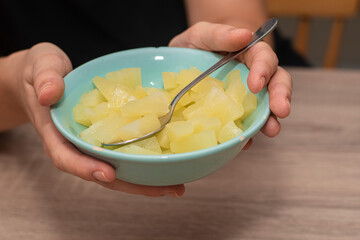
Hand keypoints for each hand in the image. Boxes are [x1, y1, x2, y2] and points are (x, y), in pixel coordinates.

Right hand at [13, 42, 183, 196]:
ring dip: (145, 181)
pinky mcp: (107, 137)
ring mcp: (93, 144)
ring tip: (176, 187)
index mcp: (56, 133)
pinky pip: (125, 153)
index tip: (108, 174)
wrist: (47, 75)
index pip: (67, 157)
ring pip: (117, 169)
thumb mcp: (41, 65)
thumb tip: (49, 94)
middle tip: (168, 190)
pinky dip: (145, 162)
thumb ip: (45, 78)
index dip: (86, 169)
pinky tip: (168, 163)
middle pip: (101, 174)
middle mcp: (76, 145)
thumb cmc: (41, 69)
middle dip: (132, 186)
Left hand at [169, 22, 291, 148]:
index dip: (263, 70)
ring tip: (272, 131)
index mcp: (248, 52)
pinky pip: (247, 123)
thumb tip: (243, 35)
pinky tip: (245, 142)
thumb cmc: (198, 45)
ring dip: (271, 119)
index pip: (263, 58)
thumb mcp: (202, 34)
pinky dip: (247, 133)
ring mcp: (247, 96)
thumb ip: (220, 34)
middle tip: (281, 110)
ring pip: (266, 106)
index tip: (256, 84)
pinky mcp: (236, 112)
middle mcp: (253, 74)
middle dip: (281, 96)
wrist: (186, 62)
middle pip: (276, 82)